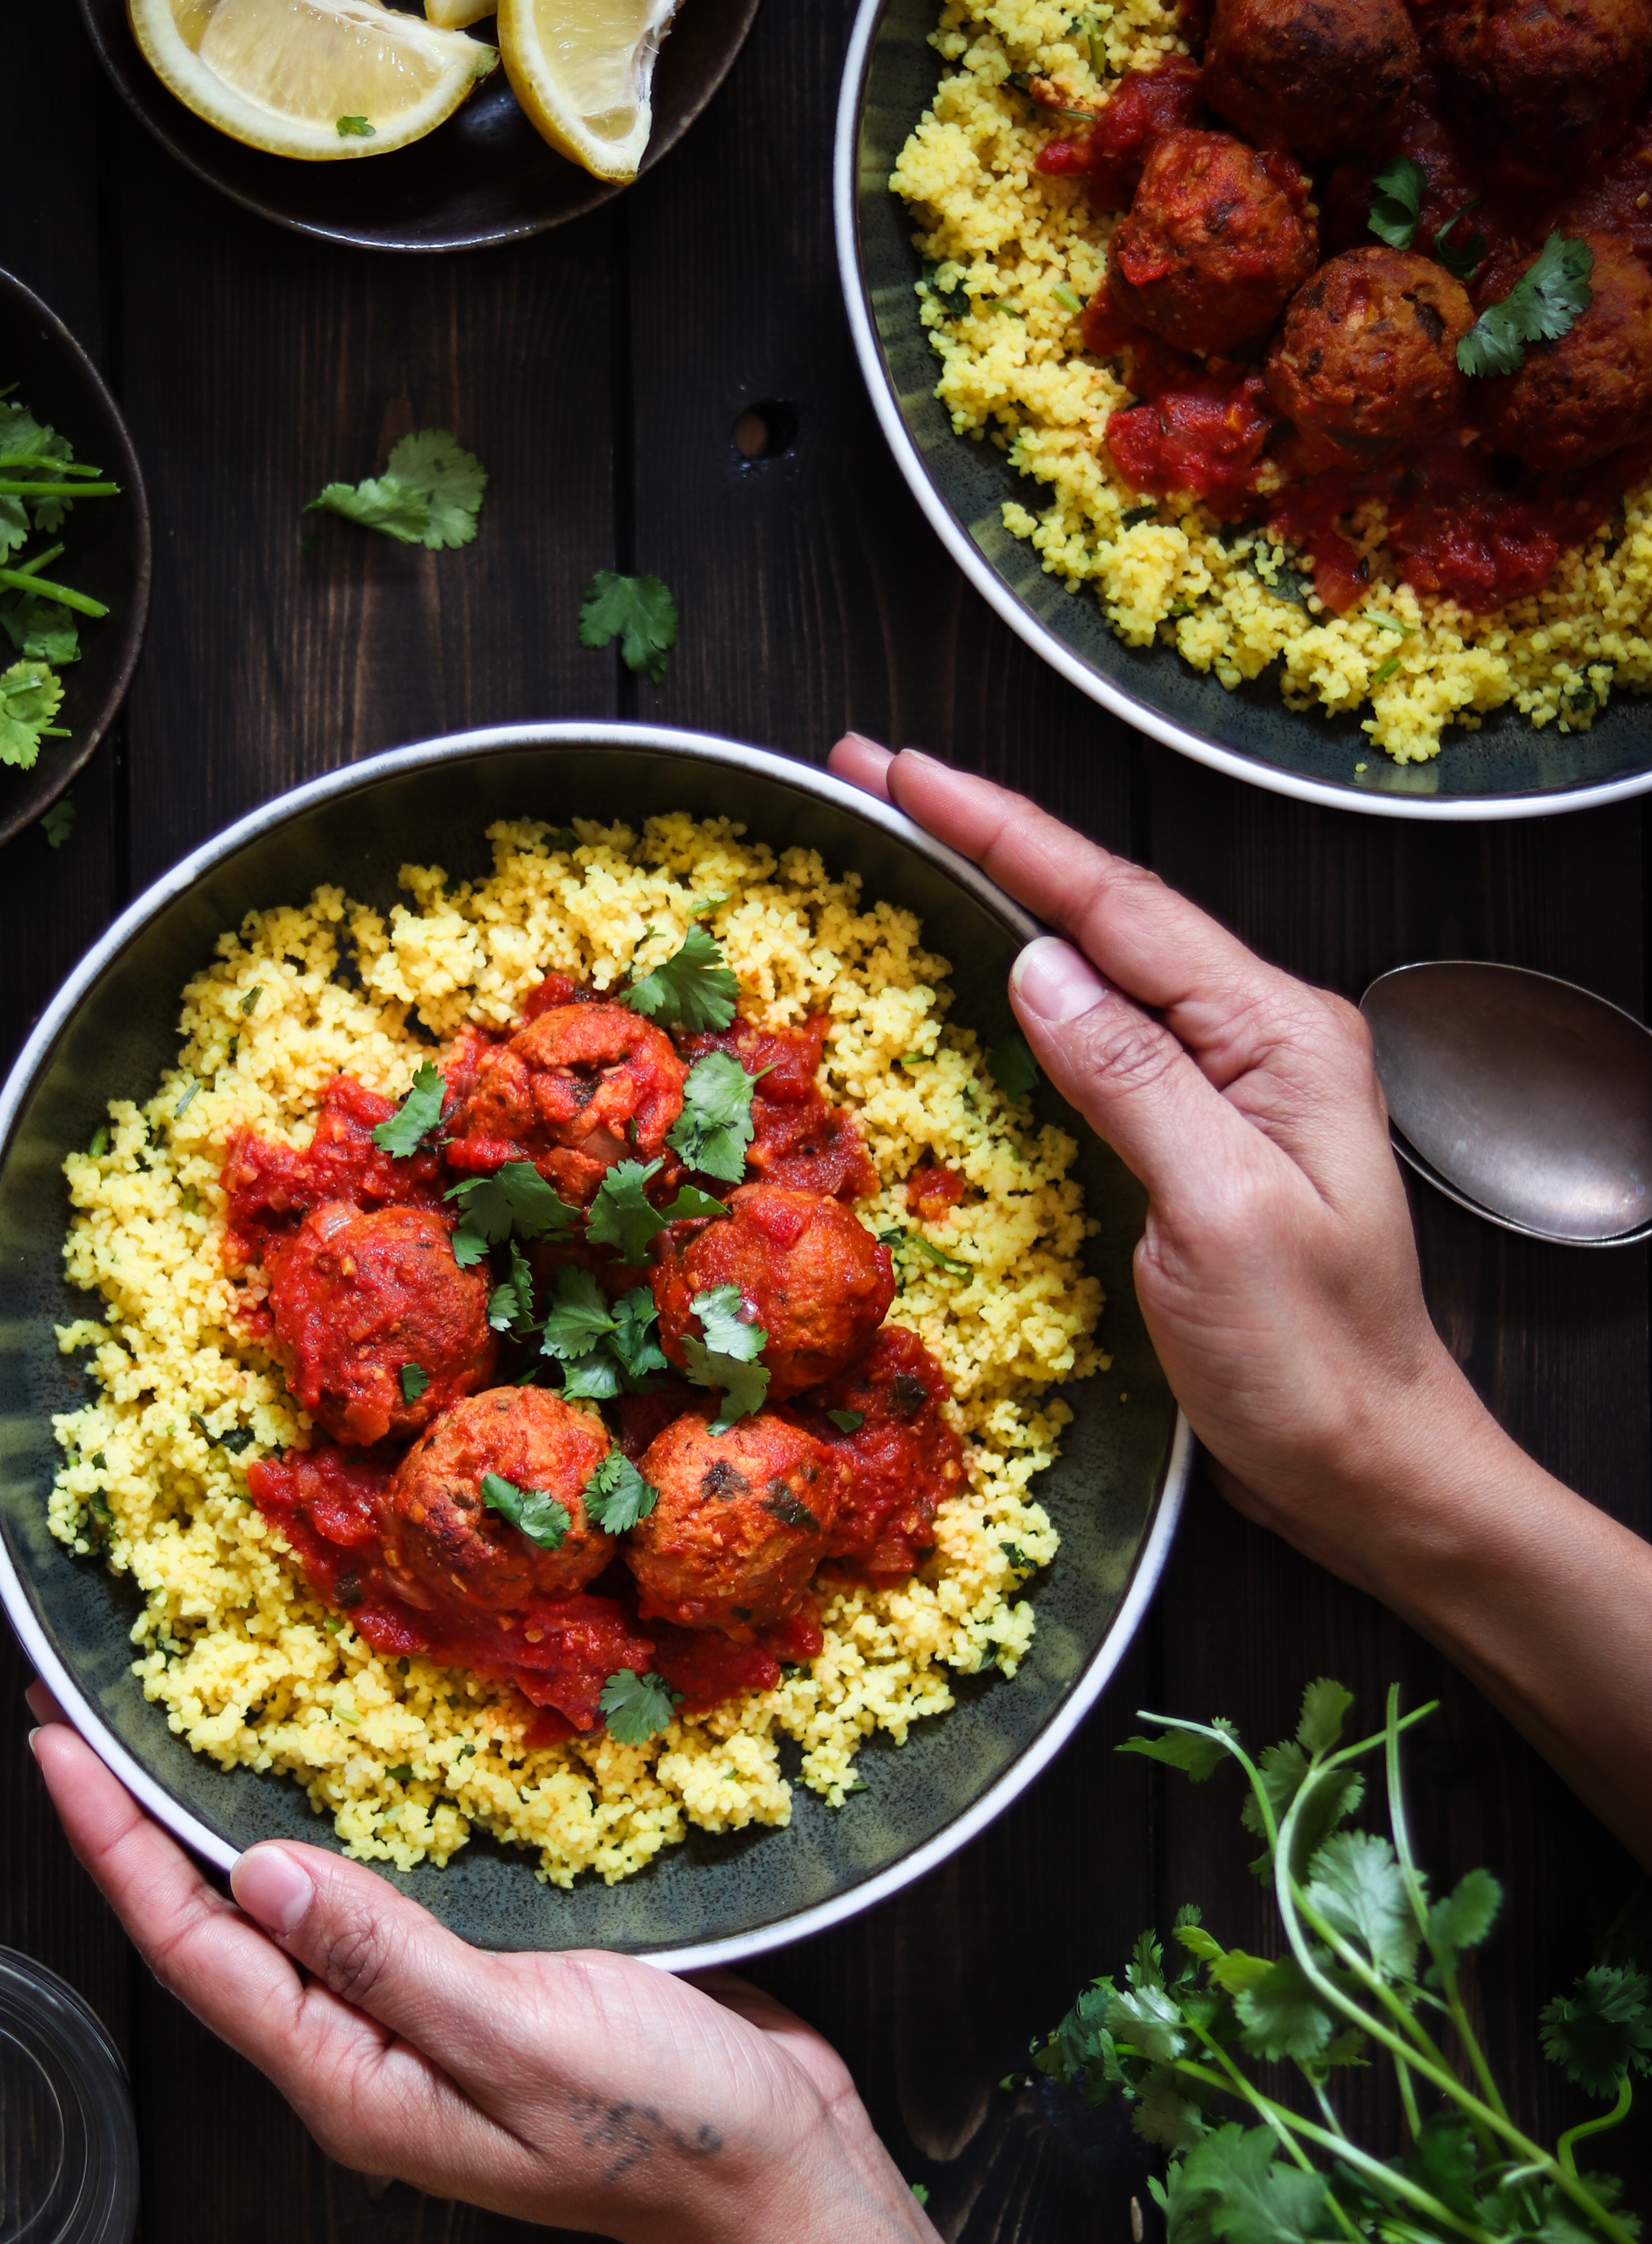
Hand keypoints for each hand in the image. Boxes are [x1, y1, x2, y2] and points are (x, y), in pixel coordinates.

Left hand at [28, 1702, 885, 2243]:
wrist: (781, 2179)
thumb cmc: (663, 2125)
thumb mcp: (520, 2039)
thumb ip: (386, 1959)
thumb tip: (254, 1873)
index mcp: (347, 2080)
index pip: (191, 1948)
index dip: (110, 1841)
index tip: (49, 1740)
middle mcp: (358, 2054)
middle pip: (212, 1928)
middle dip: (136, 1819)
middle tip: (76, 1703)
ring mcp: (415, 2023)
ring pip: (285, 1909)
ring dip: (219, 1816)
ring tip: (169, 1715)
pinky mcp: (478, 1986)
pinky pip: (373, 1898)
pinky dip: (332, 1824)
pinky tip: (331, 1764)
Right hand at [828, 738, 1501, 1586]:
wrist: (1370, 1469)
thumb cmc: (1311, 1362)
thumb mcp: (1219, 1216)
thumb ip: (1134, 1081)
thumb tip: (1039, 966)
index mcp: (1279, 1035)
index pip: (1118, 907)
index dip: (1003, 832)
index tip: (906, 774)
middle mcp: (1262, 1039)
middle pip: (1106, 914)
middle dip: (987, 839)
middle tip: (873, 778)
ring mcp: (1235, 1088)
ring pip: (1101, 966)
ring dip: (1001, 900)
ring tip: (910, 840)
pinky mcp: (1201, 1140)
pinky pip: (1104, 1039)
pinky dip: (1030, 990)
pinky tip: (985, 971)